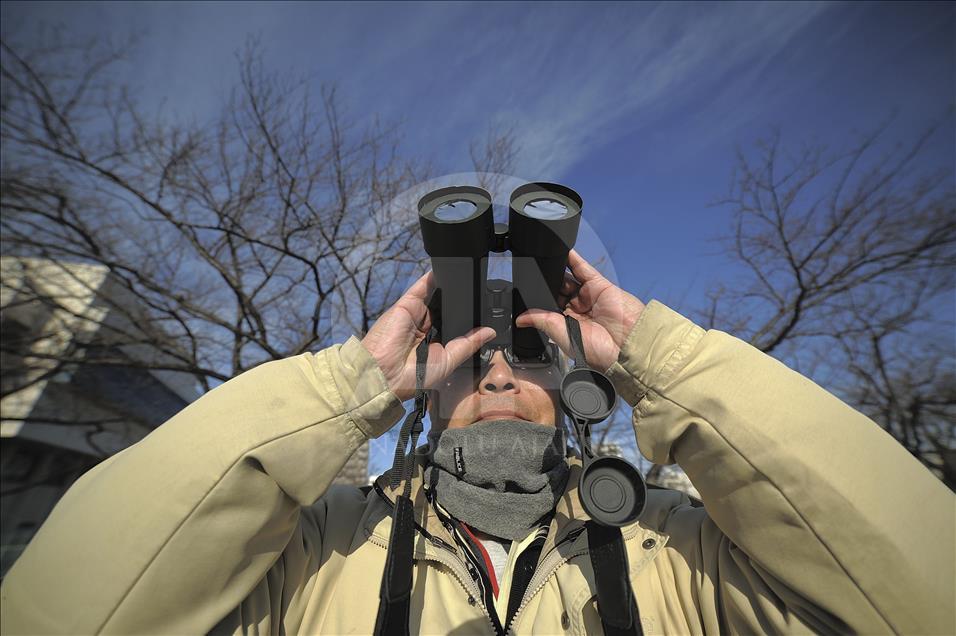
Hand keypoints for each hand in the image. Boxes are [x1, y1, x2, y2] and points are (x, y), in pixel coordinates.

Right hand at [361, 272, 495, 401]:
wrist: (385, 374)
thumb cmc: (412, 377)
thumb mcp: (449, 361)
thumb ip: (468, 343)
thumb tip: (490, 332)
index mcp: (435, 341)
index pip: (454, 323)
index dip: (467, 317)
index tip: (485, 310)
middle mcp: (425, 326)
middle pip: (446, 307)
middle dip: (460, 301)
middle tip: (481, 292)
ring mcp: (416, 314)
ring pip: (436, 294)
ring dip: (450, 288)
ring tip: (469, 279)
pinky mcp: (407, 304)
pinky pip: (422, 286)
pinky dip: (433, 277)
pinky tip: (448, 270)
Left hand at [515, 249, 644, 371]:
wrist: (627, 346)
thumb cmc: (601, 352)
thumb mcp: (564, 336)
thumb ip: (543, 322)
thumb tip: (520, 319)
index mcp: (568, 325)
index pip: (548, 308)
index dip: (537, 300)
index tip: (523, 293)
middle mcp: (578, 310)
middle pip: (556, 291)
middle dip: (545, 285)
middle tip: (531, 278)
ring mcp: (588, 296)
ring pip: (567, 278)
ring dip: (556, 271)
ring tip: (541, 263)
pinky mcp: (599, 285)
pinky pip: (582, 269)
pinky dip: (571, 259)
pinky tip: (560, 251)